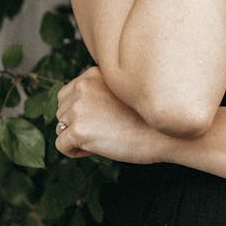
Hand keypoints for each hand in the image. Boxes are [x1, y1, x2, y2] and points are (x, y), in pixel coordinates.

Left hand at [55, 66, 169, 162]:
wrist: (165, 133)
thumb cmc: (148, 116)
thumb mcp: (121, 91)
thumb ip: (99, 91)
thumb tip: (77, 109)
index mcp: (93, 74)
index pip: (69, 93)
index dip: (81, 111)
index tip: (103, 119)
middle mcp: (83, 86)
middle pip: (61, 110)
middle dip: (75, 123)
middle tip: (102, 131)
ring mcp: (79, 107)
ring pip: (60, 127)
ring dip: (75, 137)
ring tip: (102, 139)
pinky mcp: (79, 130)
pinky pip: (61, 145)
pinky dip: (74, 152)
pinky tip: (95, 149)